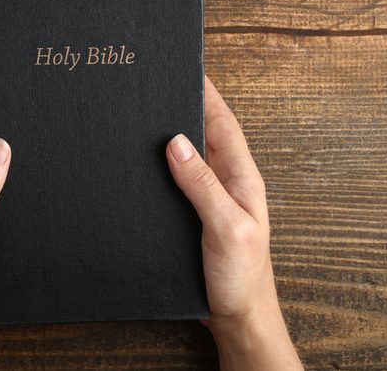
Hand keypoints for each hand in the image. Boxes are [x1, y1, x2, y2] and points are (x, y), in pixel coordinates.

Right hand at [166, 75, 302, 369]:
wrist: (238, 317)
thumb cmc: (242, 277)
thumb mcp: (226, 228)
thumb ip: (203, 186)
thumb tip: (176, 143)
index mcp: (241, 179)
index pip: (223, 125)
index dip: (208, 95)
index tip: (188, 69)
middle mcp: (227, 183)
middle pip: (206, 135)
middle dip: (186, 107)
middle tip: (159, 85)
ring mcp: (211, 200)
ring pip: (191, 157)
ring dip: (173, 136)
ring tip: (146, 116)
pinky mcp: (195, 217)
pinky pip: (179, 182)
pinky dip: (164, 167)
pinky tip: (144, 165)